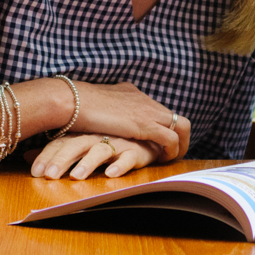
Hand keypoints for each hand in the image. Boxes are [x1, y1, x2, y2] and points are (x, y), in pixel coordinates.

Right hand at [29, 81, 190, 178]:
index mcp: (133, 94)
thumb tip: (98, 119)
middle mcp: (145, 100)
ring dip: (181, 145)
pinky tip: (162, 160)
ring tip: (171, 159)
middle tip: (173, 153)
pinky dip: (172, 150)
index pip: (157, 109)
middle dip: (180, 136)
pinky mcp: (145, 124)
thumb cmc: (75, 104)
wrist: (72, 100)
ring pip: (182, 126)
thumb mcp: (95, 105)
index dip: (161, 126)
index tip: (157, 141)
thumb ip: (103, 112)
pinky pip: (171, 138)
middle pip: (176, 117)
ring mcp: (147, 111)